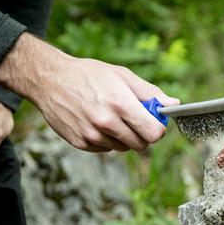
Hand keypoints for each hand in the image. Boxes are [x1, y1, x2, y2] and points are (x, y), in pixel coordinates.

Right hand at [0, 33, 179, 151]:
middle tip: (134, 119)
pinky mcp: (81, 143)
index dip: (157, 129)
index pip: (153, 133)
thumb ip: (149, 92)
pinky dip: (107, 140)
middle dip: (142, 134)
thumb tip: (174, 104)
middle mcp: (106, 122)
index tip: (154, 122)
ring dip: (124, 137)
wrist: (50, 80)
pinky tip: (97, 123)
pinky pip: (106, 149)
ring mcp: (92, 135)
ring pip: (123, 148)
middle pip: (141, 145)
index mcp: (120, 104)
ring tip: (112, 117)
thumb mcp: (122, 76)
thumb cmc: (89, 75)